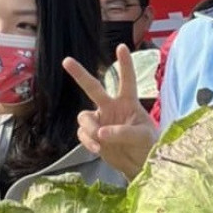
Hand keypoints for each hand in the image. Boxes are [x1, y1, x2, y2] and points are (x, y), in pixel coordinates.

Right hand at [63, 45, 156, 178]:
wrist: (138, 165)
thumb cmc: (147, 145)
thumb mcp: (142, 137)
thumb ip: (123, 132)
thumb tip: (102, 132)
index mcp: (128, 103)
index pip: (126, 80)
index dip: (124, 64)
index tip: (121, 47)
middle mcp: (111, 107)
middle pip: (93, 87)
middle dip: (79, 74)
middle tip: (66, 60)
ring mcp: (100, 120)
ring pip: (84, 116)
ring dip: (90, 128)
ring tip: (100, 141)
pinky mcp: (92, 135)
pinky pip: (82, 133)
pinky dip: (88, 141)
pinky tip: (97, 149)